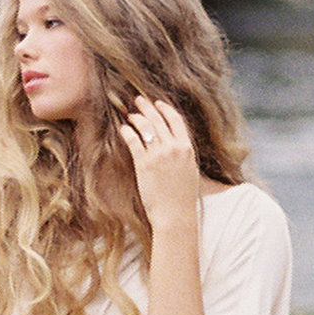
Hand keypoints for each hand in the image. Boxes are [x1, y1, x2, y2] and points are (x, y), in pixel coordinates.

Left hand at [117, 93, 202, 235]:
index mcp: (187, 148)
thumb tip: (177, 145)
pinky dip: (128, 132)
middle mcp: (173, 148)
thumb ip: (183, 155)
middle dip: (147, 107)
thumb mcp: (190, 171)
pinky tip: (123, 129)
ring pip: (146, 127)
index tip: (158, 103)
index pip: (176, 120)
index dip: (166, 109)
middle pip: (158, 119)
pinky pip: (134, 141)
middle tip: (138, 100)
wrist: (175, 215)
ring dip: (136, 117)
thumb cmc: (183, 198)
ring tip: (130, 114)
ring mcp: (158, 155)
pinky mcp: (144, 164)